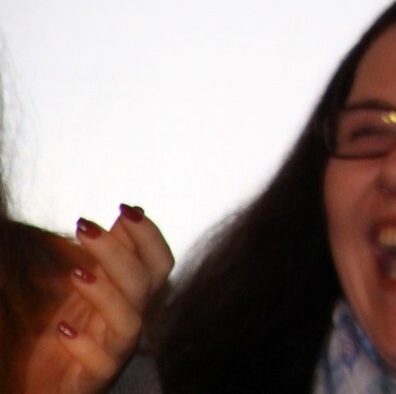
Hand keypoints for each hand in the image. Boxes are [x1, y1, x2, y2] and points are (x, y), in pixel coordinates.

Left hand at [22, 204, 173, 393]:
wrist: (46, 382)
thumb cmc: (68, 329)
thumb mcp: (86, 283)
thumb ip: (110, 252)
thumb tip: (130, 211)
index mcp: (135, 296)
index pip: (159, 261)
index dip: (149, 234)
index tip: (124, 208)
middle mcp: (132, 320)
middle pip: (144, 284)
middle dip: (118, 252)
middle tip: (83, 227)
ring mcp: (115, 350)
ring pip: (129, 322)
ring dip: (106, 295)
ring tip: (76, 274)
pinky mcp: (94, 378)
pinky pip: (101, 364)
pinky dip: (84, 345)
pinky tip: (62, 330)